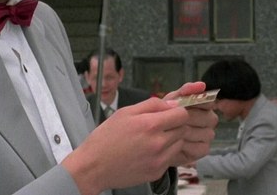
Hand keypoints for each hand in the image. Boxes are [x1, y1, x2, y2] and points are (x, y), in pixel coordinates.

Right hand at [62, 97, 189, 194]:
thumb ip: (152, 105)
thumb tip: (172, 104)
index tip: (170, 113)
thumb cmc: (106, 138)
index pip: (182, 115)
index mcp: (150, 125)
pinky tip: (148, 152)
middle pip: (183, 129)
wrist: (93, 167)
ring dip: (171, 140)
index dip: (177, 111)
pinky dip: (164, 154)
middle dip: (175, 125)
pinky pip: (170, 158)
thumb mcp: (125, 112)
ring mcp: (158, 160)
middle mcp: (158, 144)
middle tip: (159, 126)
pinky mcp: (156, 172)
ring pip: (179, 144)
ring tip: (153, 140)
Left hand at [163, 82, 217, 165]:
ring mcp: (207, 134)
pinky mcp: (202, 149)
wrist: (152, 135)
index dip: (198, 103)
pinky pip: (201, 148)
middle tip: (174, 120)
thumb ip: (186, 90)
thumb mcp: (172, 99)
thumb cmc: (163, 113)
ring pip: (207, 133)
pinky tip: (175, 143)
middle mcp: (209, 119)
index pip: (209, 101)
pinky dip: (188, 146)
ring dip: (188, 133)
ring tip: (172, 132)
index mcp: (204, 104)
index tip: (183, 105)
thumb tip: (202, 84)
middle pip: (209, 118)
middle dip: (191, 118)